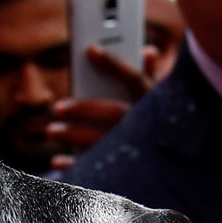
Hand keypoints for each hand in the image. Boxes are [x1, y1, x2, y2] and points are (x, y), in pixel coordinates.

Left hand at [47, 45, 157, 170]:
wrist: (169, 170)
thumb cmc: (159, 127)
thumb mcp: (159, 102)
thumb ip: (149, 77)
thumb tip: (148, 50)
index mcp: (154, 102)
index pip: (135, 78)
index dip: (114, 63)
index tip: (91, 50)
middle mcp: (147, 125)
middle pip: (112, 112)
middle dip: (83, 109)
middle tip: (57, 108)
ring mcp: (137, 150)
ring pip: (102, 141)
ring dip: (73, 135)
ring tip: (52, 131)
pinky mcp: (125, 172)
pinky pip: (98, 168)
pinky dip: (75, 165)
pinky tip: (57, 161)